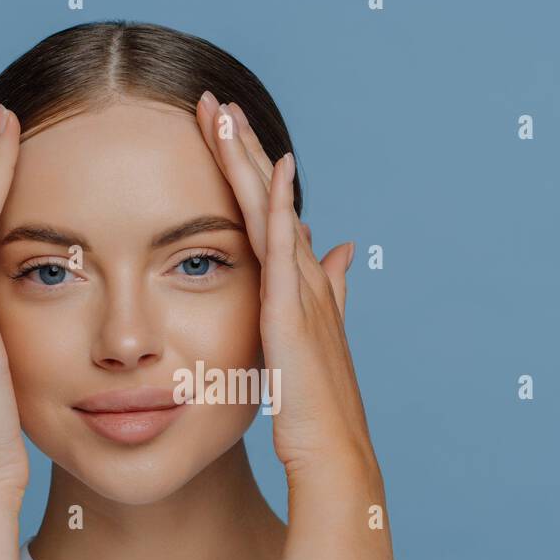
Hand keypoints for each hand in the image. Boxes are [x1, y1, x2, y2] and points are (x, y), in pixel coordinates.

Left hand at [194, 91, 376, 484]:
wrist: (333, 456)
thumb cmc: (314, 415)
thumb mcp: (310, 348)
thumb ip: (326, 296)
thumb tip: (340, 253)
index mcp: (302, 290)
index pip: (270, 218)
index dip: (250, 174)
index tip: (224, 134)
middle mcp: (307, 281)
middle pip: (271, 200)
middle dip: (245, 150)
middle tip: (218, 102)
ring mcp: (304, 295)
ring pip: (274, 212)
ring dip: (252, 161)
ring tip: (226, 113)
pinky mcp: (295, 315)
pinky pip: (285, 251)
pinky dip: (280, 208)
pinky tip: (273, 169)